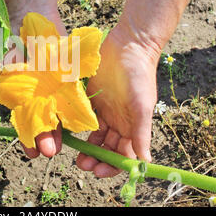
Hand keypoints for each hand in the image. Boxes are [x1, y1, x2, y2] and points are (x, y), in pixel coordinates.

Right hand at [0, 14, 66, 158]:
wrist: (31, 15)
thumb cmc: (13, 42)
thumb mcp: (1, 68)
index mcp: (25, 97)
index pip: (28, 124)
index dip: (29, 139)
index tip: (32, 153)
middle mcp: (41, 95)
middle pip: (46, 121)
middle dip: (46, 138)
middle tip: (48, 153)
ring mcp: (57, 87)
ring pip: (60, 112)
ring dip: (61, 128)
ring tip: (62, 143)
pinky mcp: (71, 75)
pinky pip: (76, 94)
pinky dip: (77, 106)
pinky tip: (81, 120)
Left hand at [76, 25, 158, 177]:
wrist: (128, 44)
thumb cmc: (138, 75)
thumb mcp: (141, 105)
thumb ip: (141, 132)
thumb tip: (145, 161)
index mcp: (133, 126)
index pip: (124, 154)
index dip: (113, 165)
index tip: (98, 171)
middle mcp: (120, 122)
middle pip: (108, 148)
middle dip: (97, 158)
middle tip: (83, 165)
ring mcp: (105, 111)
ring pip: (95, 136)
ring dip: (87, 147)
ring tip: (77, 156)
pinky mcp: (92, 98)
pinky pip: (84, 118)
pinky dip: (78, 128)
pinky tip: (69, 134)